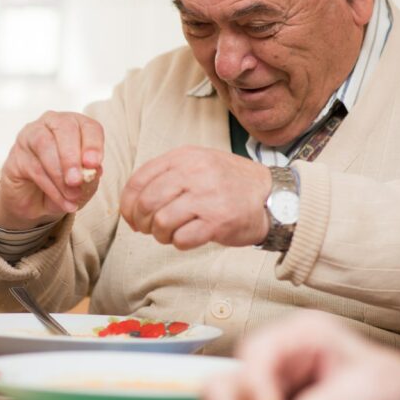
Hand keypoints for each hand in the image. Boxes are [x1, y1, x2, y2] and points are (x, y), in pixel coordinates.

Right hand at [0, 111, 103, 230]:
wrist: (36, 202)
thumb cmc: (65, 184)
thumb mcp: (84, 183)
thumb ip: (90, 175)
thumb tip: (92, 170)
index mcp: (75, 125)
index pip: (87, 126)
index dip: (93, 144)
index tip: (94, 164)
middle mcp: (52, 123)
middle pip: (64, 128)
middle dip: (72, 157)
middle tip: (77, 180)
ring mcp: (30, 136)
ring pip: (45, 145)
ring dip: (59, 174)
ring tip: (72, 195)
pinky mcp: (16, 155)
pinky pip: (34, 167)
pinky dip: (50, 187)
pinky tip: (61, 200)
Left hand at [119, 146, 270, 248]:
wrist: (271, 196)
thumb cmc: (227, 182)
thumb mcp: (197, 163)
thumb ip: (165, 176)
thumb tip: (132, 205)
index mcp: (184, 157)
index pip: (139, 180)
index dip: (128, 204)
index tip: (131, 217)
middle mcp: (194, 173)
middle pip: (146, 203)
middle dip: (142, 222)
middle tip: (149, 229)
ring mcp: (207, 197)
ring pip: (161, 222)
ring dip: (160, 234)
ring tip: (170, 234)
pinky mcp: (218, 221)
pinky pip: (182, 239)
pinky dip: (178, 242)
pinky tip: (187, 237)